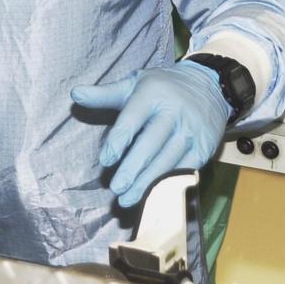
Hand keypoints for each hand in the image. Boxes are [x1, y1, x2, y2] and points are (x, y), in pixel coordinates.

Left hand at [70, 61, 229, 207]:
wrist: (208, 86)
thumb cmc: (162, 88)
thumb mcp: (134, 84)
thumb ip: (105, 94)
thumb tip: (75, 94)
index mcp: (153, 95)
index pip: (132, 120)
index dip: (118, 141)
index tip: (105, 160)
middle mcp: (174, 113)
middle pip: (151, 144)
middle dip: (133, 169)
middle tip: (116, 188)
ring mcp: (192, 131)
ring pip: (168, 161)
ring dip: (148, 183)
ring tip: (128, 198)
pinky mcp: (205, 147)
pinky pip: (186, 170)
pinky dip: (170, 186)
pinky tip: (154, 198)